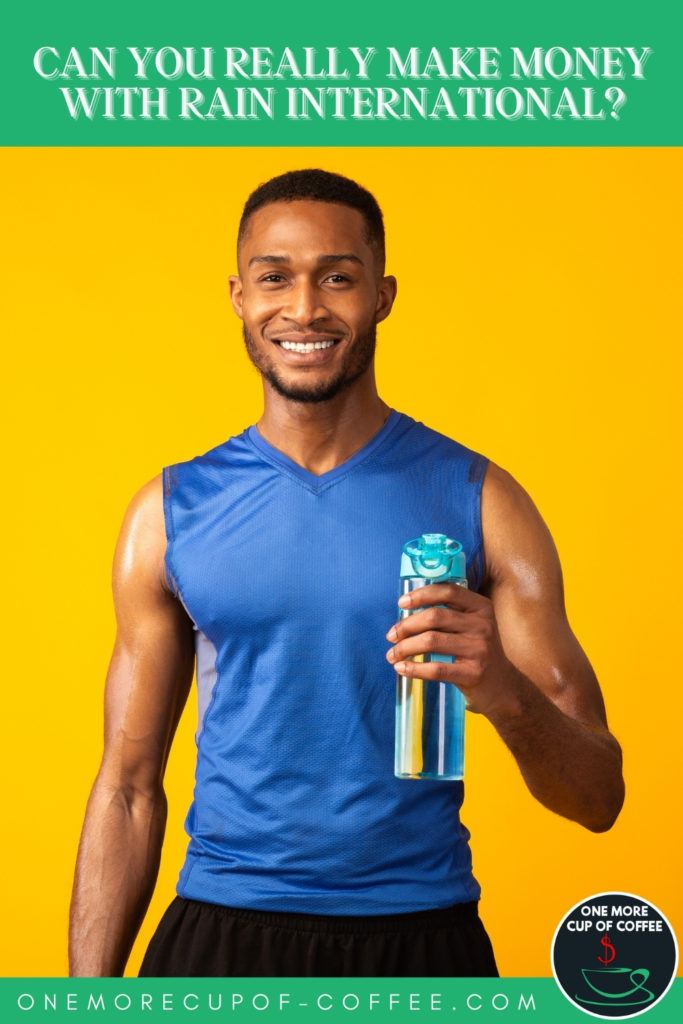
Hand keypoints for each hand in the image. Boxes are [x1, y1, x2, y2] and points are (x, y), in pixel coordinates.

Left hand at [385, 583, 521, 717]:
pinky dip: (414, 668)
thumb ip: (450, 614)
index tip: (401, 603)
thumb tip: (407, 610)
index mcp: (481, 607)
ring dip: (405, 647)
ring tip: (392, 654)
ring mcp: (480, 649)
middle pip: (435, 617)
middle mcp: (483, 625)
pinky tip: (401, 668)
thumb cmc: (477, 652)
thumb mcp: (473, 626)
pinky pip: (436, 669)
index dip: (422, 594)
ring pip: (431, 641)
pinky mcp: (473, 673)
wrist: (503, 688)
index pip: (448, 591)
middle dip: (406, 626)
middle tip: (391, 636)